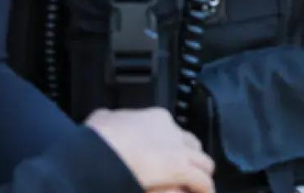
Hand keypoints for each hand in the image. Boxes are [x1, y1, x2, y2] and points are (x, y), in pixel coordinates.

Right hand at [85, 108, 214, 192]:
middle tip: (185, 172)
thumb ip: (112, 119)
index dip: (171, 146)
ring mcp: (179, 149)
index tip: (165, 156)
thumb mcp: (103, 118)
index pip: (174, 130)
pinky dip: (204, 189)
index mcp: (156, 118)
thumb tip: (108, 118)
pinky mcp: (181, 168)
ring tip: (197, 188)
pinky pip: (202, 181)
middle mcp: (172, 130)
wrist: (102, 149)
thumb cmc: (99, 137)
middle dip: (191, 159)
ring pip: (203, 163)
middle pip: (193, 145)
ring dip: (201, 175)